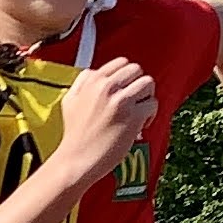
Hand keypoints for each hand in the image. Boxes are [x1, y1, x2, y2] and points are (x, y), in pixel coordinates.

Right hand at [56, 57, 157, 184]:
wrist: (76, 159)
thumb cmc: (74, 135)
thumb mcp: (70, 100)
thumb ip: (83, 82)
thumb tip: (95, 73)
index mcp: (91, 80)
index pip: (121, 62)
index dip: (127, 76)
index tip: (126, 89)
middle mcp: (106, 86)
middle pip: (136, 69)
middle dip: (138, 84)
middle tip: (135, 100)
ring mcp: (120, 100)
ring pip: (147, 84)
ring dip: (147, 98)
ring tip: (140, 112)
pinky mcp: (132, 116)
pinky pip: (152, 105)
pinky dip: (150, 115)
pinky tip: (140, 126)